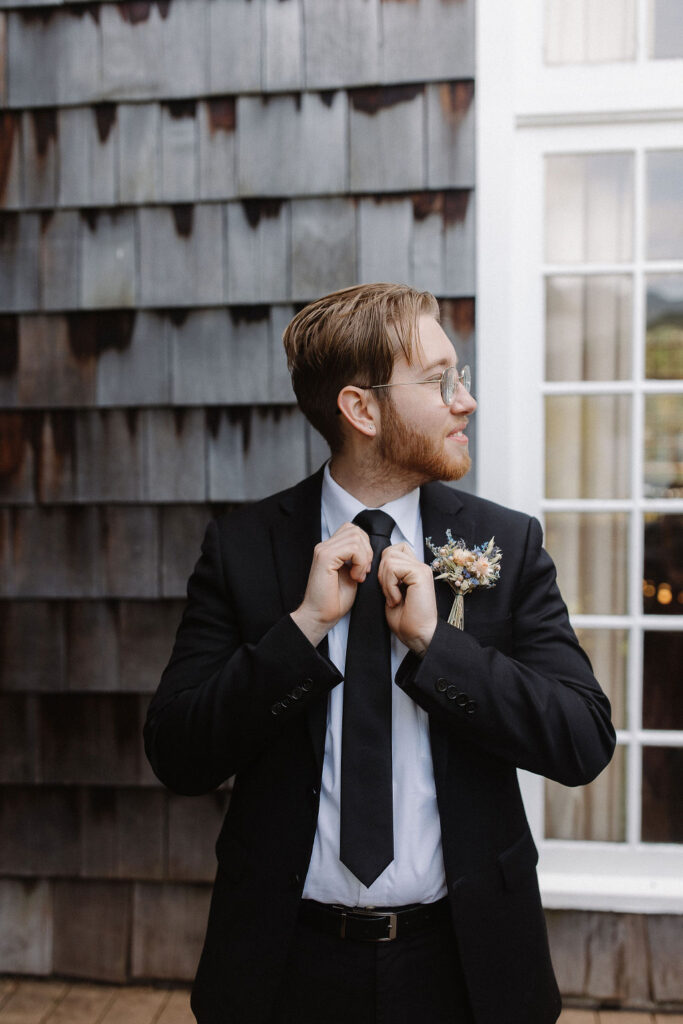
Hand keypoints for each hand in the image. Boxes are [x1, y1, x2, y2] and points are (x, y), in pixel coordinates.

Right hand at [291, 523, 372, 646]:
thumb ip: (358, 558)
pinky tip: (355, 577)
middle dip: (367, 550)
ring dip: (364, 558)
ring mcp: (323, 550)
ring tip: (359, 575)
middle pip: (355, 530)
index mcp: (330, 548)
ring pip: (356, 537)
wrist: (321, 615)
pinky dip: (360, 563)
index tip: (365, 567)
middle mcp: (324, 546)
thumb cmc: (335, 599)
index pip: (353, 530)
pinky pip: (352, 548)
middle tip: (364, 571)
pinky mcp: (325, 557)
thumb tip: (371, 549)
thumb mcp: (352, 573)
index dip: (365, 546)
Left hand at [378, 544, 437, 656]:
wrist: (417, 635)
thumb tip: (372, 563)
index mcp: (412, 569)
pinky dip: (390, 586)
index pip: (392, 551)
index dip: (382, 567)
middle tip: (389, 594)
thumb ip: (387, 575)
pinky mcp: (420, 574)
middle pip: (389, 552)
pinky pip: (393, 568)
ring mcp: (421, 569)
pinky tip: (397, 599)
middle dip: (382, 573)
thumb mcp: (390, 592)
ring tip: (393, 598)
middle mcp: (419, 566)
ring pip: (389, 558)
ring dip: (386, 581)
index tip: (385, 589)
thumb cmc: (405, 619)